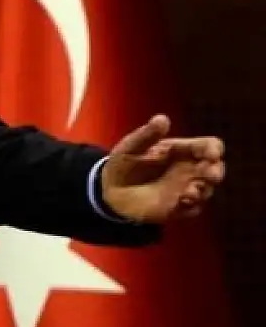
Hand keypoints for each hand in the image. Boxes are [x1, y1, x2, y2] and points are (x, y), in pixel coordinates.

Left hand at [101, 114, 224, 222]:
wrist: (111, 190)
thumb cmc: (124, 163)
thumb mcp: (131, 147)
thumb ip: (147, 134)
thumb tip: (162, 118)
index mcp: (181, 150)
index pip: (207, 146)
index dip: (213, 149)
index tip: (211, 154)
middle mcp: (189, 169)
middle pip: (215, 168)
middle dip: (216, 171)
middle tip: (210, 175)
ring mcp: (185, 188)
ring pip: (207, 189)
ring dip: (203, 190)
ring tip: (190, 191)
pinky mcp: (179, 207)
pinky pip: (193, 208)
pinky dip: (191, 205)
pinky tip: (182, 201)